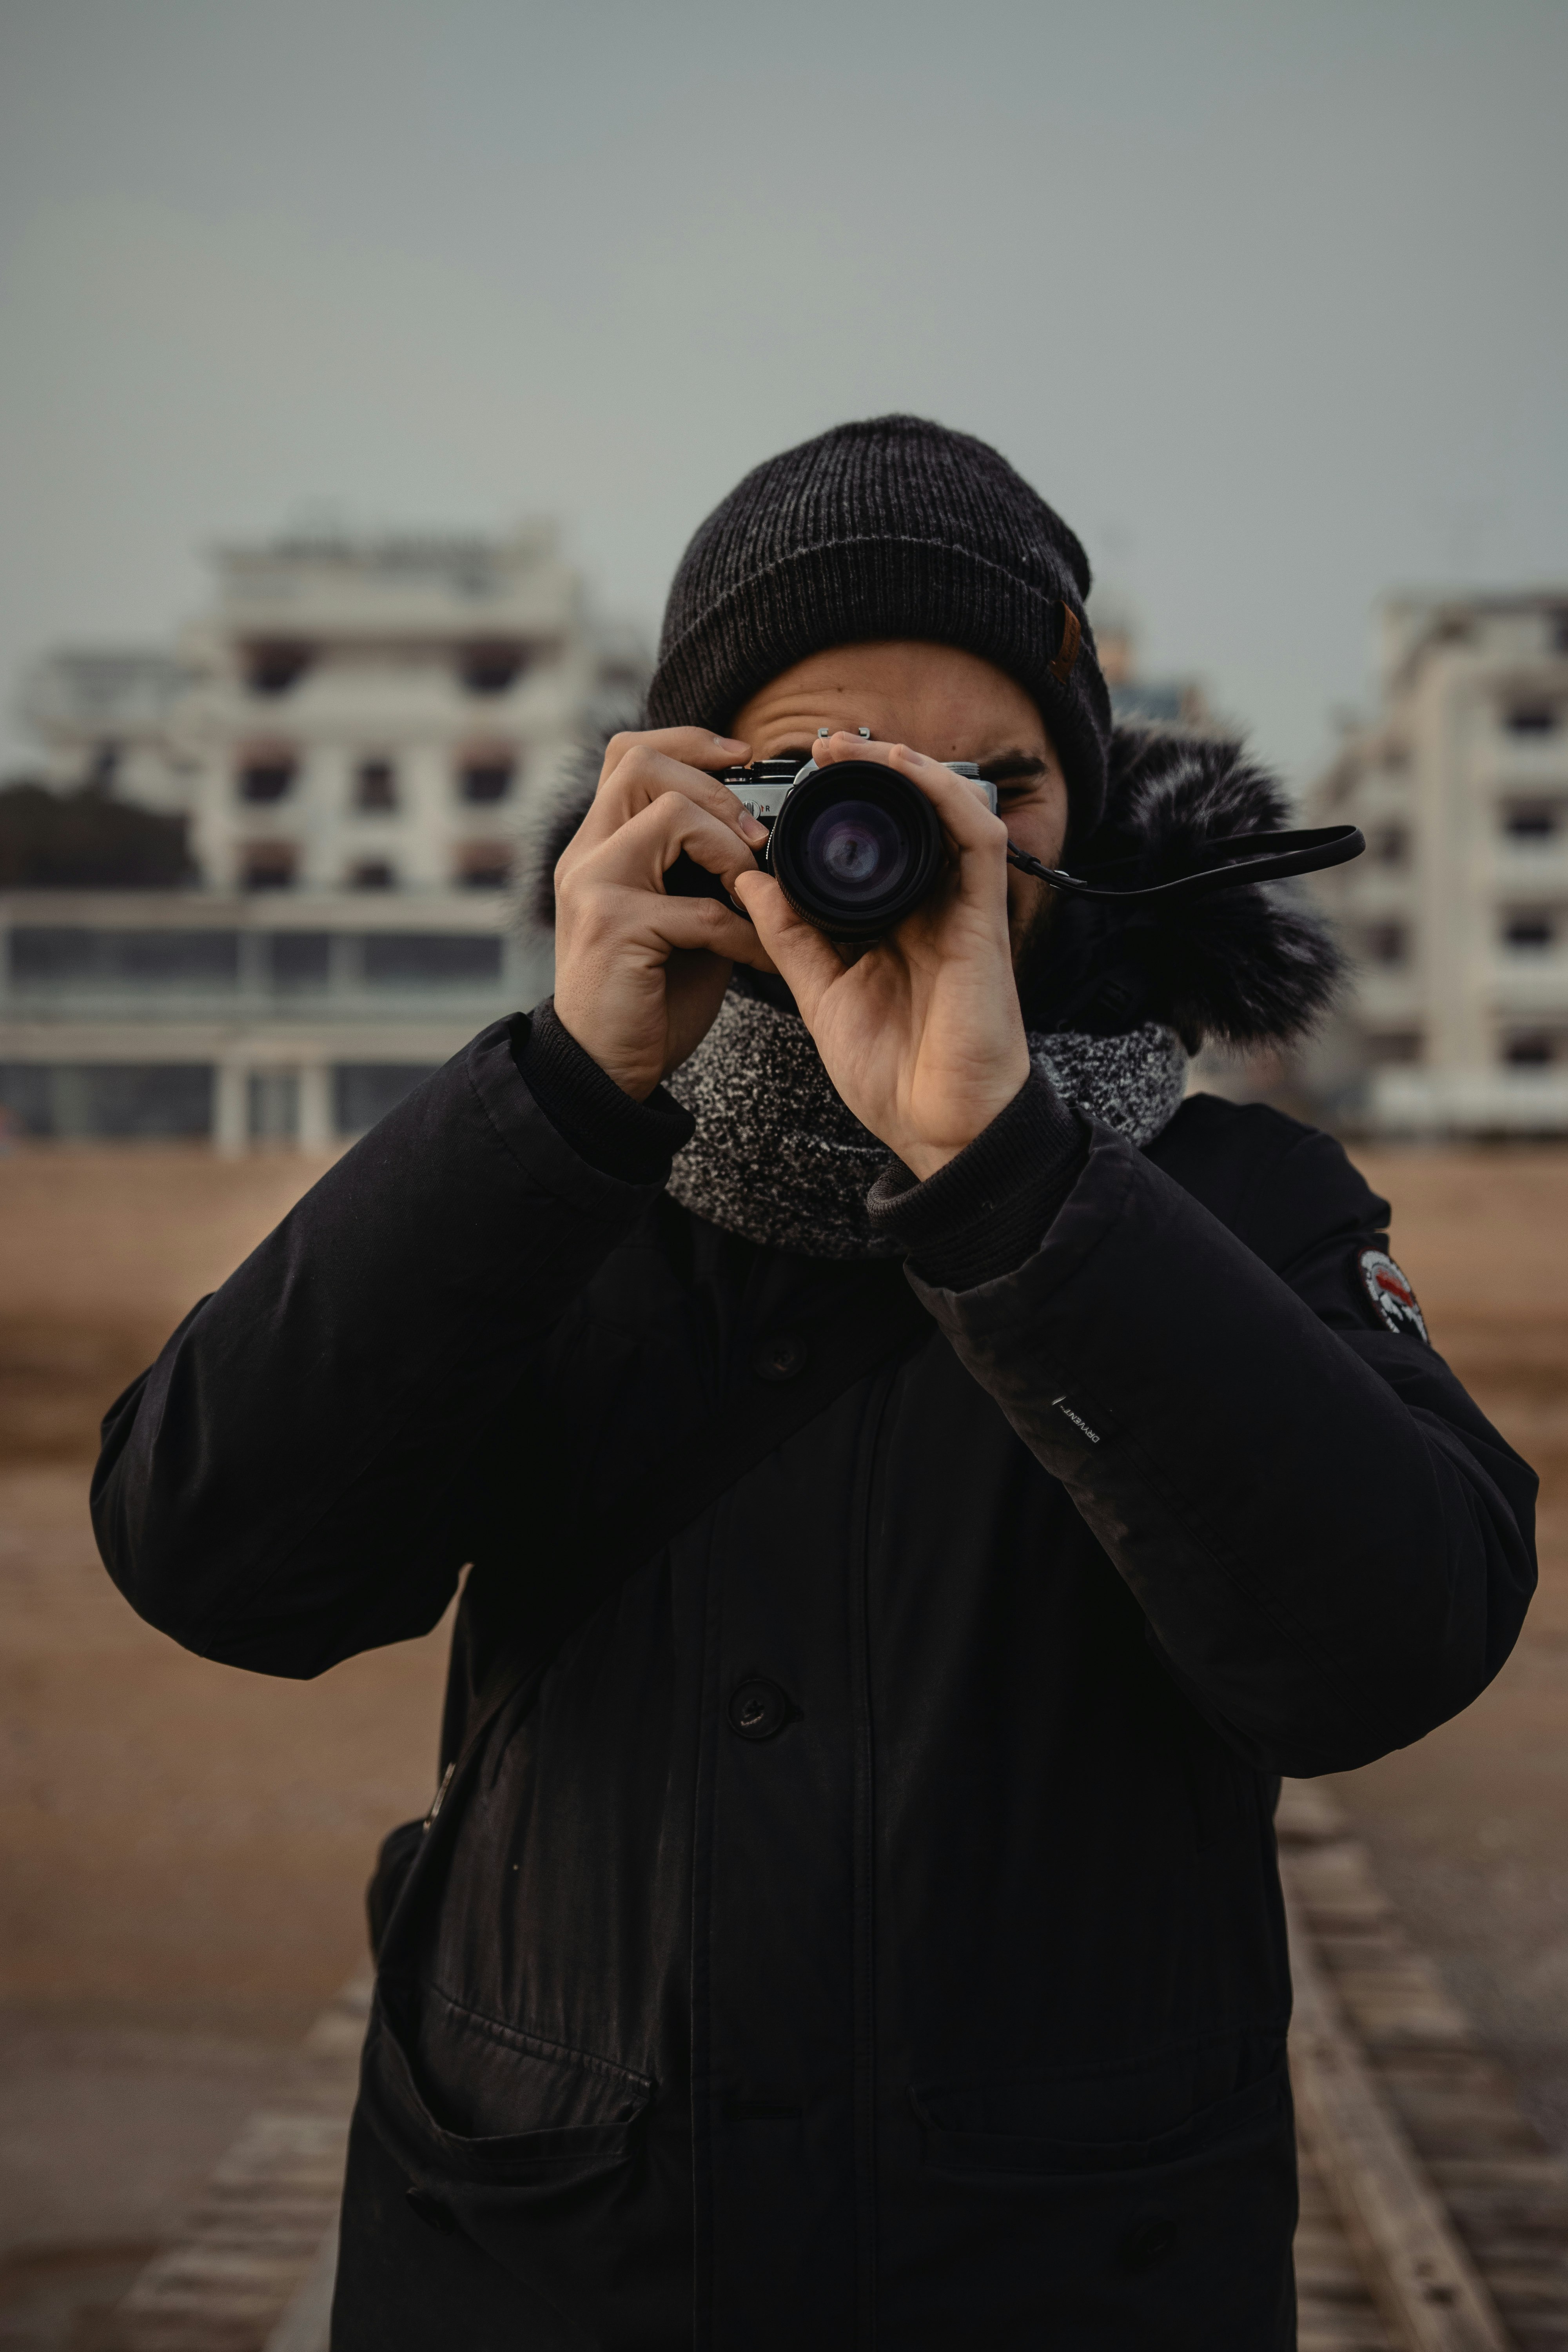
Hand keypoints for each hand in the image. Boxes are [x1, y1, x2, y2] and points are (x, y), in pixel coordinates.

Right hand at [553, 728, 777, 1100]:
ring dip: (730, 847)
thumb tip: (759, 830)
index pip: (628, 753)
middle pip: (642, 764)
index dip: (689, 743)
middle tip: (755, 838)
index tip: (742, 758)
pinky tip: (761, 956)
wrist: (605, 1067)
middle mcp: (585, 856)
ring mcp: (592, 887)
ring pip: (670, 812)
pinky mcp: (614, 927)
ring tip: (753, 890)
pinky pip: (701, 906)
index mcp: (598, 845)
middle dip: (716, 790)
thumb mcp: (676, 914)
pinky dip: (746, 932)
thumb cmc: (648, 993)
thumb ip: (697, 868)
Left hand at [733, 734, 1029, 1179]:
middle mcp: (930, 908)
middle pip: (909, 820)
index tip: (789, 786)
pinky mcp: (985, 917)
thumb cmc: (893, 1074)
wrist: (941, 1127)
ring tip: (855, 747)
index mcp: (893, 925)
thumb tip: (749, 882)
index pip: (870, 849)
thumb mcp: (822, 994)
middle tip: (820, 748)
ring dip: (904, 769)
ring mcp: (960, 910)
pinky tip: (906, 769)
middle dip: (870, 773)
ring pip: (946, 812)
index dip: (837, 808)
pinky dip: (944, 794)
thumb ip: (790, 938)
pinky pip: (977, 837)